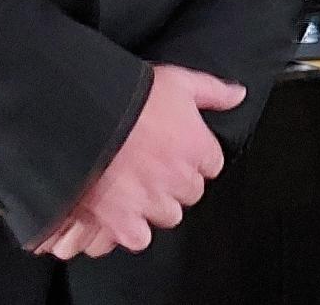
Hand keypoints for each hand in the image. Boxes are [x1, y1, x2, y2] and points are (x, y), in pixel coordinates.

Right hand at [27, 63, 245, 258]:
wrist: (80, 116)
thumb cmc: (129, 96)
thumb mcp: (178, 81)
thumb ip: (213, 92)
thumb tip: (239, 95)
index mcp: (197, 147)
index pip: (211, 165)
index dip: (193, 158)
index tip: (177, 151)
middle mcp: (178, 178)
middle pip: (190, 193)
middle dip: (174, 182)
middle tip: (153, 167)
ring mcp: (150, 201)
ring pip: (167, 216)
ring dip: (154, 205)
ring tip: (134, 187)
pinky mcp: (121, 221)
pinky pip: (137, 238)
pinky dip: (129, 229)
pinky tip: (120, 211)